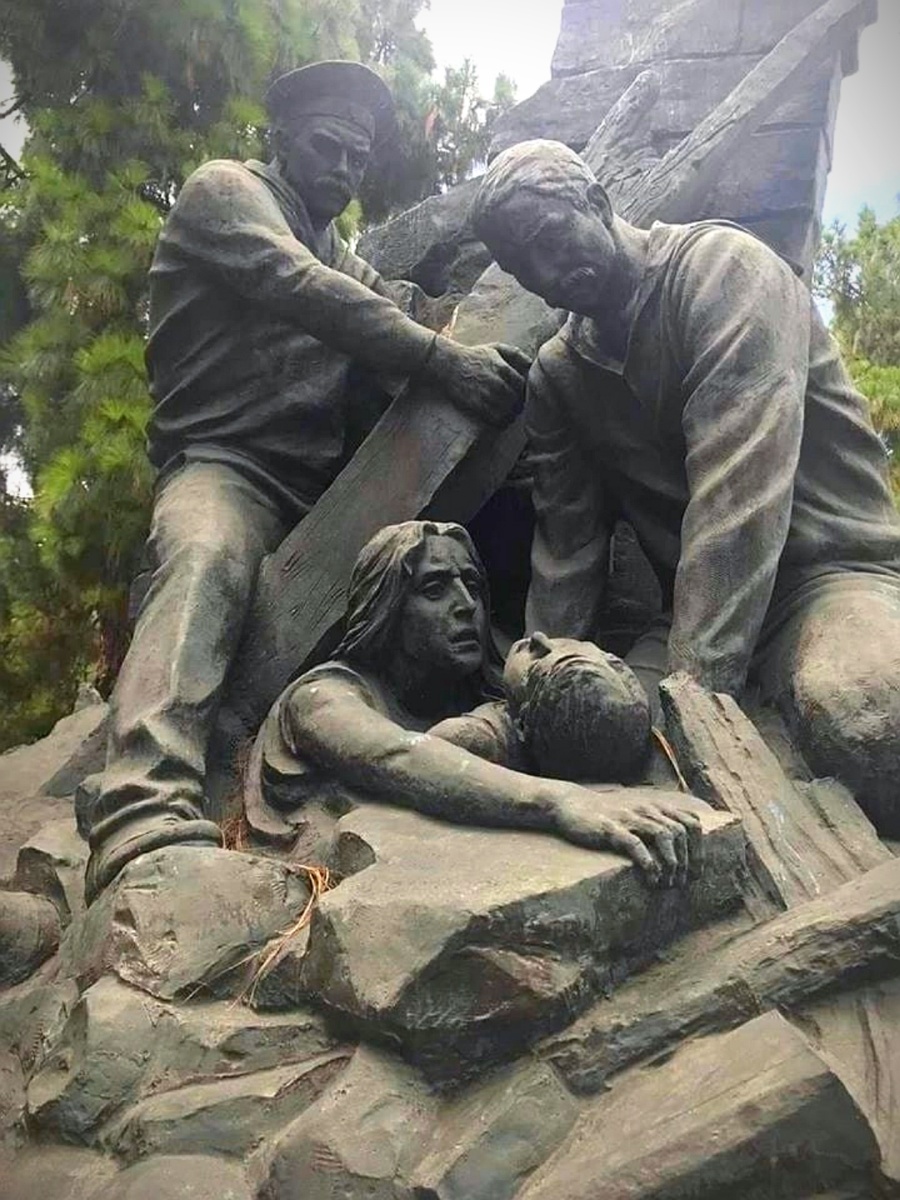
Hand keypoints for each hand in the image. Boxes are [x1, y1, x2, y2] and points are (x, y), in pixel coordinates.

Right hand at [427, 338, 529, 426]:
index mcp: (503, 369)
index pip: (523, 387)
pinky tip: (500, 418)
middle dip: (519, 405)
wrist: (449, 363)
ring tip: (510, 413)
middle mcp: (497, 384)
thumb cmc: (474, 355)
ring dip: (511, 415)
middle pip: (517, 401)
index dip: (525, 393)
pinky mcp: (476, 405)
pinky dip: (500, 421)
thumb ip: (516, 354)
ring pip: (507, 412)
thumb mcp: (496, 348)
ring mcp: (486, 396)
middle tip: (517, 406)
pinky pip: (495, 419)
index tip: (522, 395)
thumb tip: (532, 363)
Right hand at [551, 787, 703, 886]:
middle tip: (683, 882)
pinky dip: (648, 863)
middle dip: (688, 860)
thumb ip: (654, 823)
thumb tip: (676, 848)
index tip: (697, 872)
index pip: (691, 822)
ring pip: (664, 835)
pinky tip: (651, 879)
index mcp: (655, 806)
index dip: (700, 849)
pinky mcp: (611, 828)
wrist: (570, 804)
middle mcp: (647, 809)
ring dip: (672, 862)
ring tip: (668, 883)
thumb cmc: (604, 815)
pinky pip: (636, 844)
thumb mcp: (634, 813)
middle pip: (682, 831)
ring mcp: (629, 817)